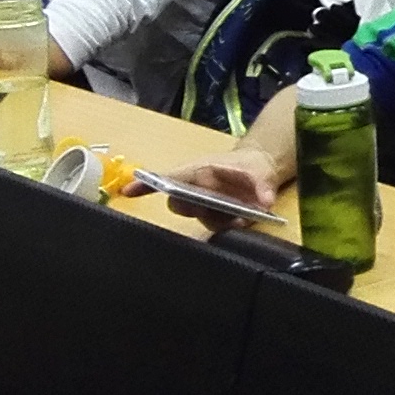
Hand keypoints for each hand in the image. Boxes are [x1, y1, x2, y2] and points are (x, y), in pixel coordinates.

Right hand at [154, 154, 287, 227]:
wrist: (262, 175)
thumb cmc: (251, 166)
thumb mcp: (259, 169)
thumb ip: (262, 184)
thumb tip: (266, 201)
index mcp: (196, 172)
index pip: (165, 178)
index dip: (145, 185)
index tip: (128, 191)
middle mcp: (195, 190)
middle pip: (178, 203)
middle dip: (190, 205)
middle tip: (207, 203)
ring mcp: (204, 206)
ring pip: (199, 218)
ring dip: (215, 218)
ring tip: (238, 215)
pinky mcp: (216, 220)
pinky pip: (215, 228)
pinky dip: (228, 226)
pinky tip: (242, 221)